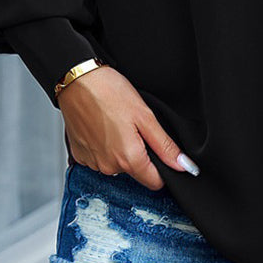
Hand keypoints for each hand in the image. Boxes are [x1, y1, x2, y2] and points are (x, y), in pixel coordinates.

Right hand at [57, 65, 199, 190]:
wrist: (77, 80)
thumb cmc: (109, 92)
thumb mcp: (145, 116)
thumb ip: (165, 146)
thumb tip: (184, 166)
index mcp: (128, 159)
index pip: (154, 182)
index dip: (162, 169)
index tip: (160, 152)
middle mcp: (108, 167)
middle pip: (135, 172)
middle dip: (140, 153)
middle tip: (134, 127)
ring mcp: (92, 162)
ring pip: (116, 164)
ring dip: (120, 149)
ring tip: (116, 123)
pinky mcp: (79, 155)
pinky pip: (100, 158)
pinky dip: (104, 146)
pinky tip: (103, 127)